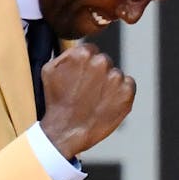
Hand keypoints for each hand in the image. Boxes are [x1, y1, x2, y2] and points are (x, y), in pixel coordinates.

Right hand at [39, 42, 136, 158]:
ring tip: (95, 100)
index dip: (86, 66)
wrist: (66, 130)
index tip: (82, 78)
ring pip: (116, 74)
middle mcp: (102, 62)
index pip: (91, 51)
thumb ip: (67, 55)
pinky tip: (107, 103)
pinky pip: (128, 85)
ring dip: (109, 84)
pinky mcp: (127, 92)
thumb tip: (79, 49)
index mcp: (83, 53)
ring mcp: (116, 77)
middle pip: (104, 62)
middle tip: (87, 92)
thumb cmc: (55, 101)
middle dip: (98, 74)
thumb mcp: (49, 71)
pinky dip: (121, 93)